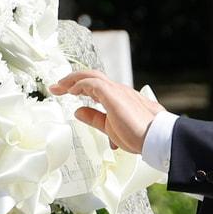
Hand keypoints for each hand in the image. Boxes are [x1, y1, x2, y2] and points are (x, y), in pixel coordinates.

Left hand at [49, 70, 163, 153]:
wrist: (156, 138)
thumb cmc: (140, 135)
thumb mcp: (110, 127)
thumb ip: (94, 118)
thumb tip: (78, 111)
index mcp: (118, 98)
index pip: (95, 86)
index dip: (78, 87)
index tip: (65, 92)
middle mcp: (118, 90)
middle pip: (91, 76)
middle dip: (71, 80)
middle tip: (56, 87)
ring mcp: (117, 91)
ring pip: (91, 76)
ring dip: (72, 80)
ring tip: (59, 86)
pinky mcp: (114, 94)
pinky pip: (92, 83)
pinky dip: (80, 84)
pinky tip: (71, 91)